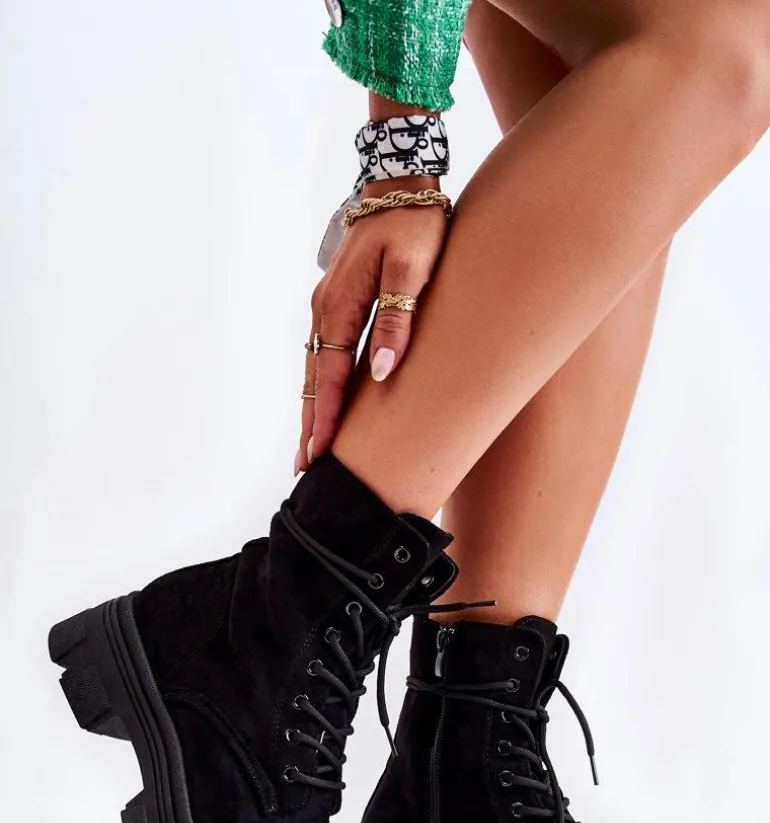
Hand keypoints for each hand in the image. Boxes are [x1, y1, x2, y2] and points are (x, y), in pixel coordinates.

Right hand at [296, 176, 449, 472]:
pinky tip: (324, 401)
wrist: (402, 181)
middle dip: (310, 424)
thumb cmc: (414, 223)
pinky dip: (320, 384)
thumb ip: (397, 320)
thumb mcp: (412, 268)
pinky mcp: (337, 301)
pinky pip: (323, 353)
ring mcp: (327, 305)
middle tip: (305, 468)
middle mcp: (325, 309)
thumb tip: (381, 373)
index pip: (330, 375)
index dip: (326, 418)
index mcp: (340, 305)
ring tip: (310, 446)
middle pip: (314, 379)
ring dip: (312, 408)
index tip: (320, 454)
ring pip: (314, 368)